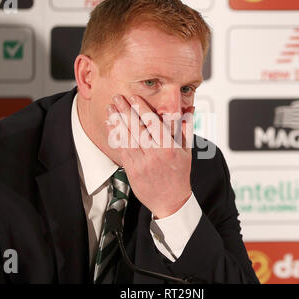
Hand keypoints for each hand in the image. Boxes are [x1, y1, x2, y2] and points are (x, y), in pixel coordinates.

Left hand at [105, 94, 194, 218]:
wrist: (171, 201)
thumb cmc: (179, 176)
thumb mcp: (187, 152)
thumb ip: (185, 129)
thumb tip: (188, 110)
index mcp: (169, 148)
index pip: (153, 122)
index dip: (141, 108)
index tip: (133, 97)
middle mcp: (155, 154)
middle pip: (137, 127)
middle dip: (125, 110)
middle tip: (117, 96)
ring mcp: (142, 163)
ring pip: (127, 137)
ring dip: (117, 120)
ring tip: (110, 108)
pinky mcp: (133, 170)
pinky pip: (122, 149)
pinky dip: (115, 136)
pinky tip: (111, 126)